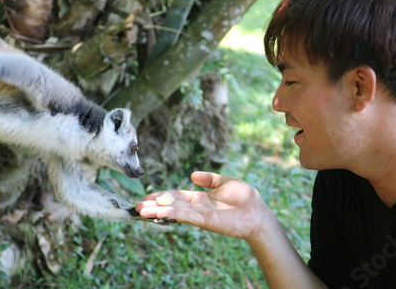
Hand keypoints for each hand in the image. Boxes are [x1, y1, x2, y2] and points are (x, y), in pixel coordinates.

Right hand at [135, 171, 272, 239]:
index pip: (177, 196)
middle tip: (137, 206)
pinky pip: (185, 216)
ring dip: (158, 212)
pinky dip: (172, 214)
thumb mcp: (225, 182)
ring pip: (174, 212)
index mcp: (200, 198)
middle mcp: (197, 207)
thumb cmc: (245, 198)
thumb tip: (192, 175)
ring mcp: (200, 215)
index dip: (162, 196)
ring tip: (141, 211)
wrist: (257, 212)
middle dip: (154, 205)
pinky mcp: (205, 220)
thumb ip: (209, 179)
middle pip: (171, 205)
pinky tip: (160, 212)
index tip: (148, 197)